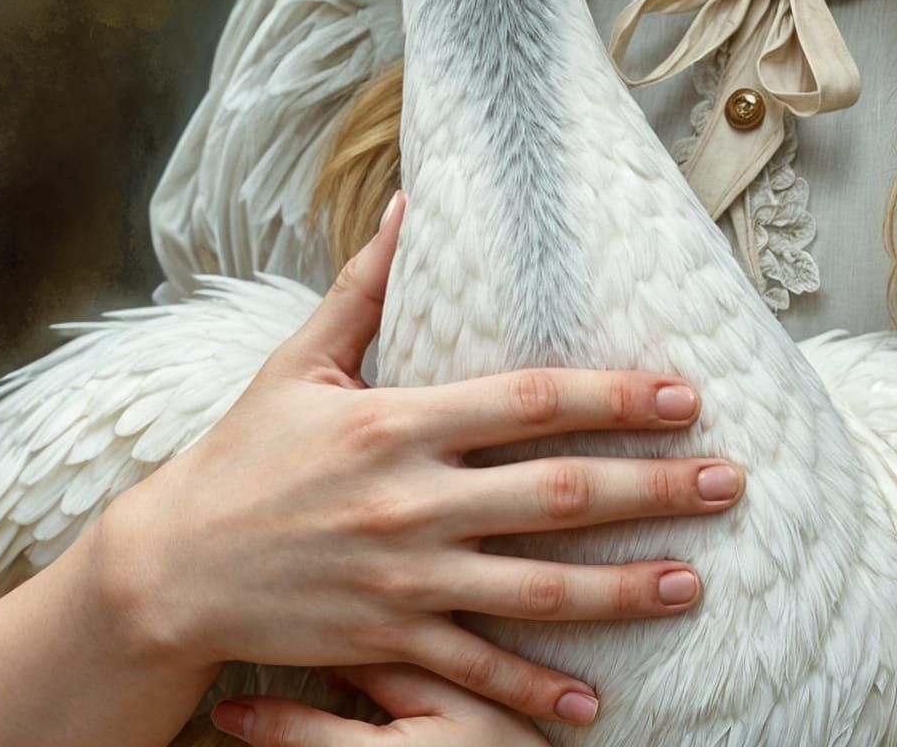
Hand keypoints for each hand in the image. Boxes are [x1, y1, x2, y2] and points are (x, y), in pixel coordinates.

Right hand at [96, 192, 743, 730]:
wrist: (168, 570)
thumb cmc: (241, 455)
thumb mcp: (300, 361)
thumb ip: (366, 285)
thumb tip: (408, 199)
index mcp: (398, 422)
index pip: (531, 403)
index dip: (614, 397)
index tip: (685, 395)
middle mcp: (412, 502)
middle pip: (557, 495)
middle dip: (652, 490)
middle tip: (728, 484)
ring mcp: (403, 581)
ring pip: (535, 588)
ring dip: (622, 589)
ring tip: (694, 582)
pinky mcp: (385, 644)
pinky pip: (474, 671)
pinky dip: (534, 692)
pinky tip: (592, 702)